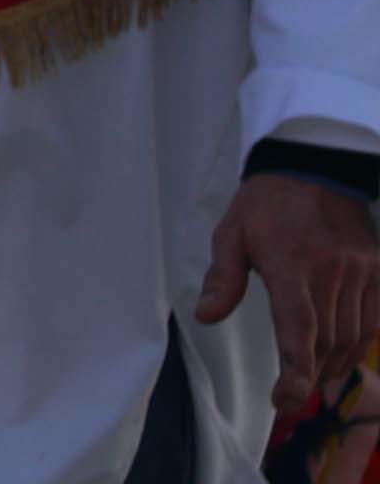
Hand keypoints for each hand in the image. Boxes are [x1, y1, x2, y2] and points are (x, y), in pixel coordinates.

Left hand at [203, 170, 379, 411]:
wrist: (312, 168)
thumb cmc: (264, 205)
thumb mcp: (231, 233)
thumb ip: (222, 278)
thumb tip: (206, 316)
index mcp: (289, 264)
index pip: (299, 328)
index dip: (295, 371)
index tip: (286, 400)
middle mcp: (330, 271)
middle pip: (326, 340)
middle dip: (309, 377)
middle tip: (291, 399)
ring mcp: (359, 271)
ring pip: (351, 336)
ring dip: (333, 366)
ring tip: (312, 383)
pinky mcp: (377, 270)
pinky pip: (374, 321)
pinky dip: (358, 347)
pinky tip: (341, 359)